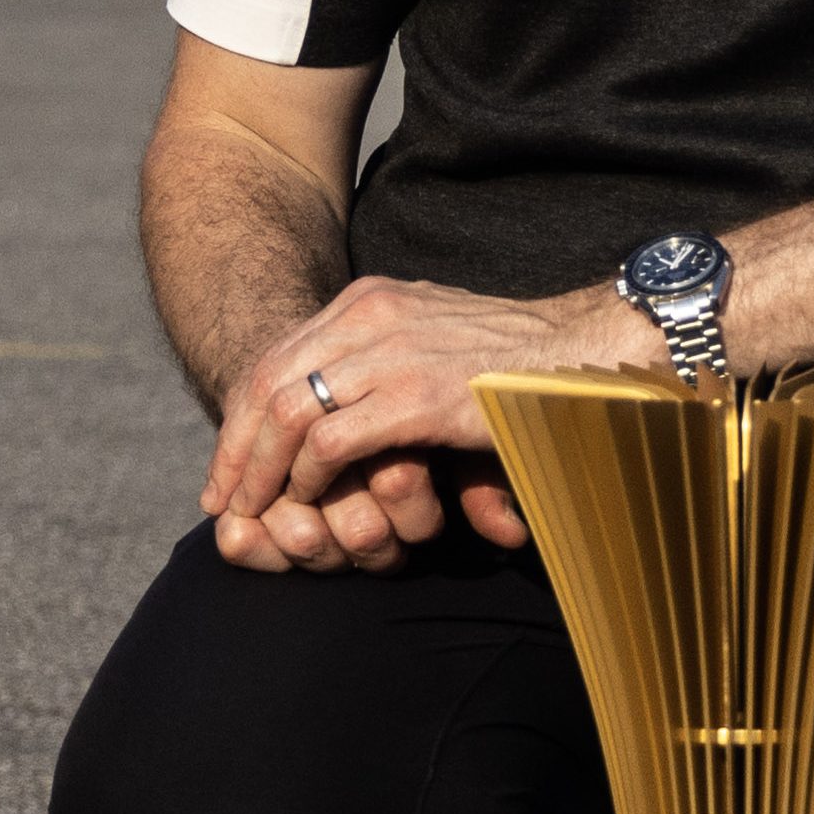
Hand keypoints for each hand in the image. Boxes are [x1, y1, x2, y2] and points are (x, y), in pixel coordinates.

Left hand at [198, 273, 646, 573]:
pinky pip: (330, 440)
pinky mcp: (416, 396)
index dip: (244, 415)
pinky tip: (311, 501)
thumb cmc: (523, 365)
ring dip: (262, 469)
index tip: (230, 468)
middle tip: (223, 500)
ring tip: (253, 512)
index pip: (279, 354)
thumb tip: (359, 446)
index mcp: (372, 301)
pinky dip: (310, 477)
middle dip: (237, 447)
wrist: (590, 352)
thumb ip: (392, 388)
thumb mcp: (441, 360)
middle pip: (268, 379)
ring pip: (287, 410)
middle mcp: (371, 316)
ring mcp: (392, 352)